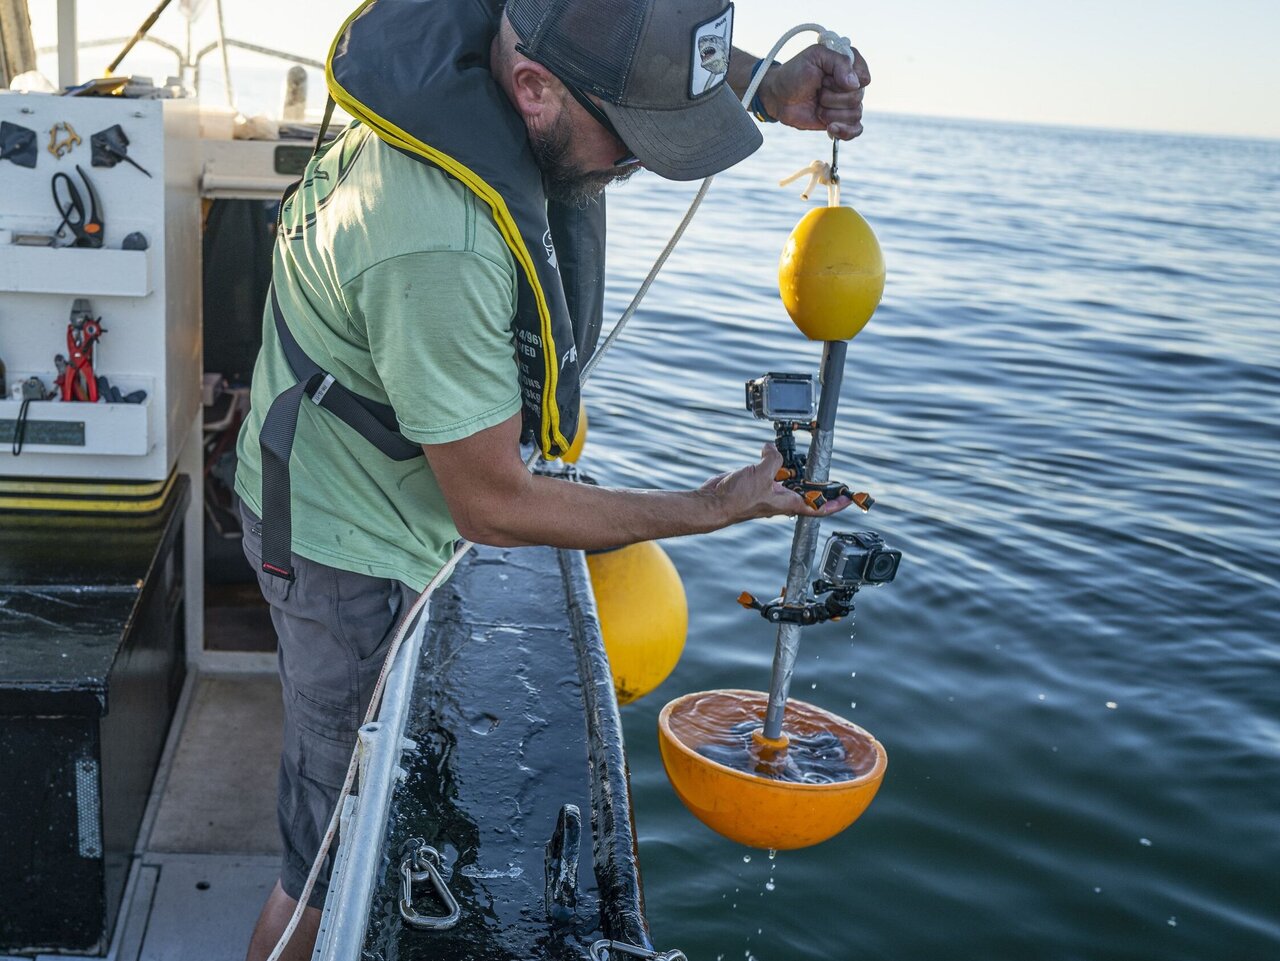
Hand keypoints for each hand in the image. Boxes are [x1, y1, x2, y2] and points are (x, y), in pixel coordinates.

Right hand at [699, 443, 852, 523]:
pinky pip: (770, 471)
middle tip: (823, 467)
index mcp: (787, 502)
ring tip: (796, 454)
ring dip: (791, 467)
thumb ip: (773, 459)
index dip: (835, 505)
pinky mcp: (756, 484)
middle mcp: (780, 499)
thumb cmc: (737, 499)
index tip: (847, 500)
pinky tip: (768, 451)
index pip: (818, 507)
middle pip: (804, 490)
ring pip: (787, 478)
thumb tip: (772, 449)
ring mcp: (768, 491)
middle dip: (814, 480)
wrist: (714, 502)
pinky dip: (772, 460)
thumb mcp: (762, 474)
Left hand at [759, 44, 869, 140]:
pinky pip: (856, 130)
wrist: (778, 96)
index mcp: (848, 65)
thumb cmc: (794, 73)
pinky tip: (830, 128)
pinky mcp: (840, 120)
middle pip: (857, 98)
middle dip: (832, 97)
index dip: (845, 81)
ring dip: (831, 113)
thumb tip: (855, 84)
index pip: (864, 77)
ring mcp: (846, 104)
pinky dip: (844, 131)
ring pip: (855, 114)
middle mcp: (851, 85)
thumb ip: (839, 62)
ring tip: (817, 107)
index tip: (826, 77)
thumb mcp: (815, 56)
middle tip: (818, 91)